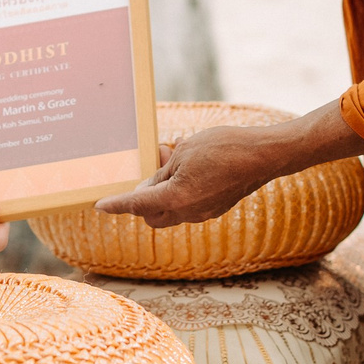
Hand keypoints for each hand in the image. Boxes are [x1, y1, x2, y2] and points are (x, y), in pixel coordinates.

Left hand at [96, 124, 285, 228]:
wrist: (263, 155)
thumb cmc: (223, 147)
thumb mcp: (184, 152)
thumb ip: (162, 172)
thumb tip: (148, 186)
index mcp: (175, 198)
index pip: (136, 204)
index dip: (116, 205)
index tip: (100, 205)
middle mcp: (188, 212)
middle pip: (151, 216)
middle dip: (142, 200)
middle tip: (147, 171)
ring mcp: (204, 213)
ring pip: (171, 211)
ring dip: (163, 194)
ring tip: (171, 161)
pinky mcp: (216, 208)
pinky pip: (189, 206)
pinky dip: (181, 193)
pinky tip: (190, 170)